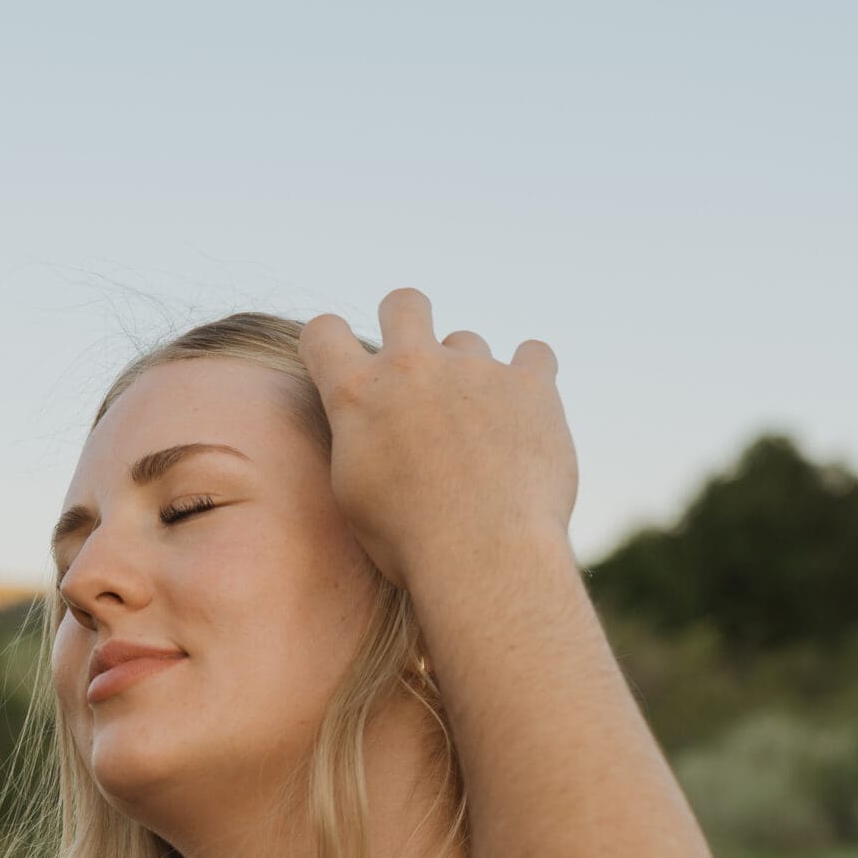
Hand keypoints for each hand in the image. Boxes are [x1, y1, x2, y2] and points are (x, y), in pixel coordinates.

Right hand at [298, 288, 576, 588]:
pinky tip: (527, 413)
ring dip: (470, 374)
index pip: (323, 332)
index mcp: (358, 395)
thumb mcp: (355, 494)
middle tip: (416, 370)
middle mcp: (412, 367)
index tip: (342, 365)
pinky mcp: (530, 383)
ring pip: (468, 341)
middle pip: (404, 302)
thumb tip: (372, 421)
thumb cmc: (411, 543)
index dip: (330, 343)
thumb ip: (360, 439)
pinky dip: (530, 378)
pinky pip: (534, 355)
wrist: (483, 554)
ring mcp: (475, 368)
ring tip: (481, 431)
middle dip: (407, 322)